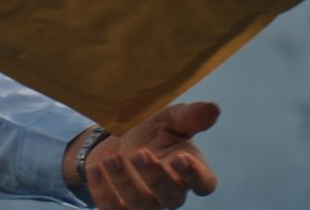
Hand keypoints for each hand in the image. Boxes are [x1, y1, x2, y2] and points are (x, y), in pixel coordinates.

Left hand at [64, 102, 219, 208]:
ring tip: (112, 158)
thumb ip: (189, 116)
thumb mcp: (168, 118)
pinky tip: (96, 169)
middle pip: (172, 198)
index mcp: (188, 170)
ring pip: (141, 206)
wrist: (119, 137)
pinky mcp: (120, 206)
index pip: (204, 183)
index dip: (195, 175)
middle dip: (155, 178)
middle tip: (139, 153)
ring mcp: (145, 202)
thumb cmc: (152, 130)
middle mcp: (170, 191)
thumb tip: (213, 109)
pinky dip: (103, 192)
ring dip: (125, 183)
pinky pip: (113, 209)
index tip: (180, 158)